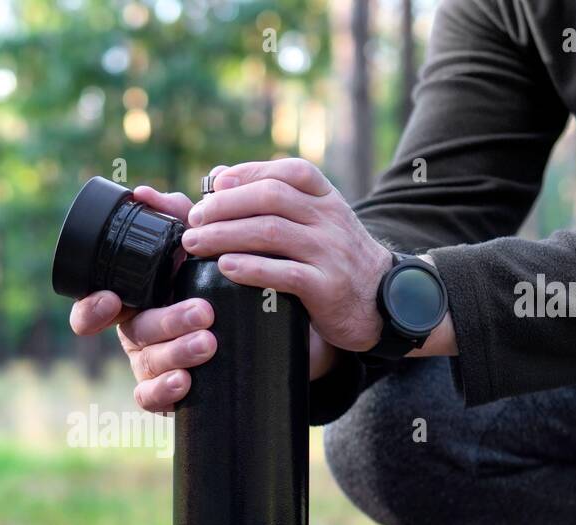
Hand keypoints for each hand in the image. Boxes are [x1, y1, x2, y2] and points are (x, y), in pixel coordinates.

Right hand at [68, 183, 217, 412]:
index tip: (112, 300)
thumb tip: (143, 193)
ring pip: (150, 364)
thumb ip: (172, 217)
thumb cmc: (205, 278)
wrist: (246, 329)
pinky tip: (187, 383)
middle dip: (168, 322)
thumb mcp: (191, 247)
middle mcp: (134, 334)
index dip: (92, 310)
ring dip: (178, 352)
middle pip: (136, 333)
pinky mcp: (165, 394)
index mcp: (129, 301)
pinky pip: (152, 400)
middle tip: (203, 313)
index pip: (91, 311)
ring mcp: (148, 365)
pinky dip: (166, 391)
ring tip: (209, 342)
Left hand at [182, 158, 392, 353]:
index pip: (287, 172)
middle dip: (224, 206)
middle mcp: (329, 219)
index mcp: (326, 198)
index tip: (213, 185)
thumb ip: (273, 199)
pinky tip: (224, 268)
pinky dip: (250, 269)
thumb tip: (220, 175)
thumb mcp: (314, 222)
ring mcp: (330, 252)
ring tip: (195, 243)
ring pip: (271, 232)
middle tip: (194, 219)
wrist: (382, 300)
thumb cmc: (334, 258)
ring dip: (225, 235)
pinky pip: (284, 273)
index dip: (247, 174)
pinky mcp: (326, 287)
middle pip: (270, 198)